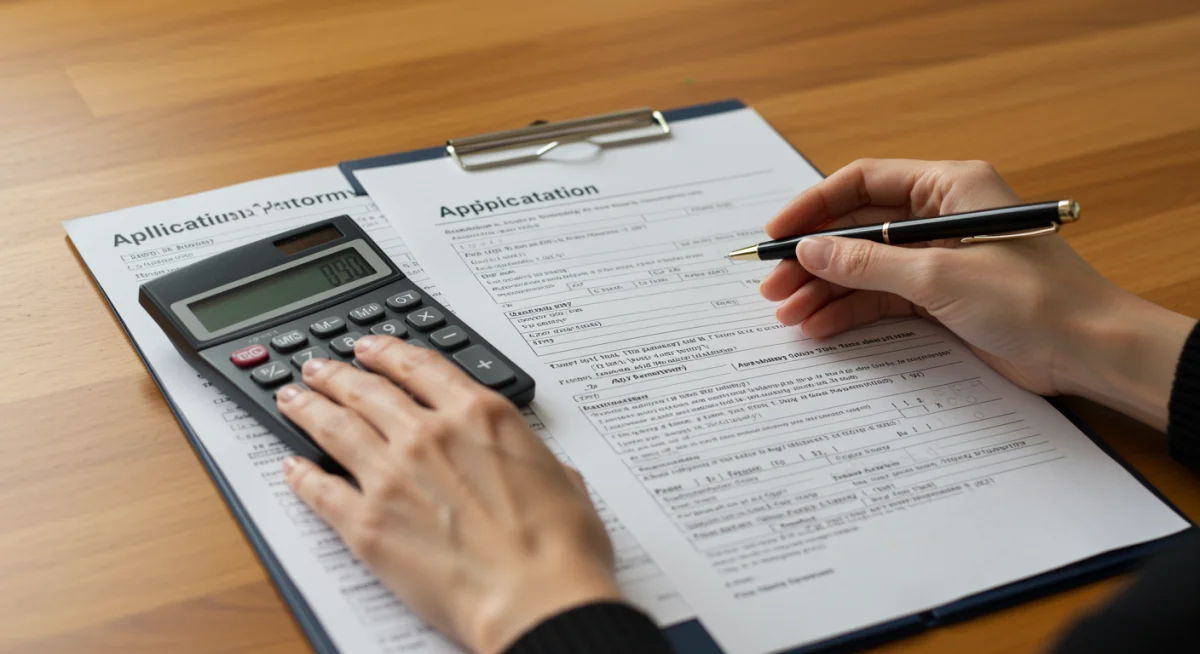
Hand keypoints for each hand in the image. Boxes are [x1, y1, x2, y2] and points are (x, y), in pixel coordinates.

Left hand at [274, 336, 619, 653]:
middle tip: (318, 367)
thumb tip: (535, 465)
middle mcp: (429, 434)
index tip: (371, 346)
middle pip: (368, 390)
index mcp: (479, 415)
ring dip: (307, 408)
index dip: (387, 351)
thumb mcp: (562, 478)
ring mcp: (391, 476)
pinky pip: (320, 490)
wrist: (535, 598)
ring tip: (291, 398)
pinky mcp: (366, 524)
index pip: (419, 366)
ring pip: (334, 427)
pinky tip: (290, 466)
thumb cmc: (558, 546)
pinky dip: (301, 475)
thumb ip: (533, 458)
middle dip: (337, 374)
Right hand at [759, 158, 1194, 428]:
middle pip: (859, 228)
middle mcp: (942, 216)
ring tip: (786, 315)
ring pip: (866, 267)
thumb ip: (867, 262)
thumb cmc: (1033, 300)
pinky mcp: (942, 297)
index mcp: (949, 187)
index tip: (776, 235)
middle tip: (771, 286)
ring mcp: (940, 258)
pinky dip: (851, 311)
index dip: (814, 206)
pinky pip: (882, 297)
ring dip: (826, 289)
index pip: (864, 183)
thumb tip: (808, 250)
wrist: (1090, 352)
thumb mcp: (940, 276)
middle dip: (813, 257)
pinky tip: (820, 326)